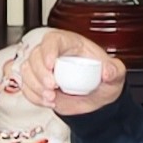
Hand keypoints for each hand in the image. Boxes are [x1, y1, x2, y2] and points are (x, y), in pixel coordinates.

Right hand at [8, 29, 124, 115]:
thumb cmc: (103, 81)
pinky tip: (47, 102)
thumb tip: (107, 71)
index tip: (51, 64)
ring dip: (35, 86)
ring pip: (27, 70)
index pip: (53, 40)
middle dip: (40, 73)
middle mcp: (54, 53)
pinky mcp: (38, 83)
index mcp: (71, 44)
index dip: (48, 50)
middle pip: (35, 55)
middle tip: (52, 87)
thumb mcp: (115, 74)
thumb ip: (115, 70)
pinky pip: (26, 86)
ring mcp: (43, 68)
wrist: (96, 100)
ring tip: (51, 98)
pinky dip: (33, 96)